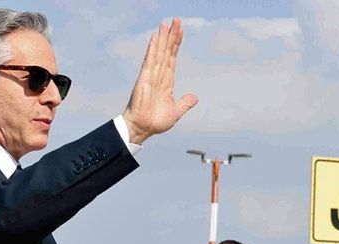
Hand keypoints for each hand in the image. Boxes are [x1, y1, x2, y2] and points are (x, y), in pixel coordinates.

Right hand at [122, 18, 198, 144]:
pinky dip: (152, 49)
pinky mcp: (144, 78)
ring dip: (162, 38)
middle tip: (176, 20)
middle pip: (166, 51)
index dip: (176, 44)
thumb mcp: (175, 112)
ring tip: (166, 23)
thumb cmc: (155, 122)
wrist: (142, 129)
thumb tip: (195, 98)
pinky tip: (155, 37)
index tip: (180, 31)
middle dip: (171, 36)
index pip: (172, 58)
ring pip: (159, 52)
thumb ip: (184, 103)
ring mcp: (151, 75)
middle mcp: (159, 75)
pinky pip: (150, 60)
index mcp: (166, 81)